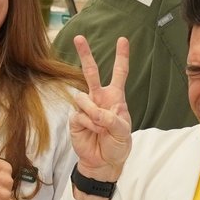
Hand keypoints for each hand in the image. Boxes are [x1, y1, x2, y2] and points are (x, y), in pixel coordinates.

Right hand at [66, 35, 133, 182]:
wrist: (103, 162)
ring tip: (101, 127)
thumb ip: (112, 118)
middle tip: (79, 37)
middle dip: (85, 54)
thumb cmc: (117, 145)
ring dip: (94, 114)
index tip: (122, 40)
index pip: (119, 73)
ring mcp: (86, 107)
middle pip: (91, 72)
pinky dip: (89, 124)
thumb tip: (94, 109)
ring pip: (83, 97)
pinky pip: (80, 115)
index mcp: (115, 98)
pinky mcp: (75, 118)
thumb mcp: (123, 131)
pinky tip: (93, 132)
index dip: (121, 57)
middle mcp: (99, 98)